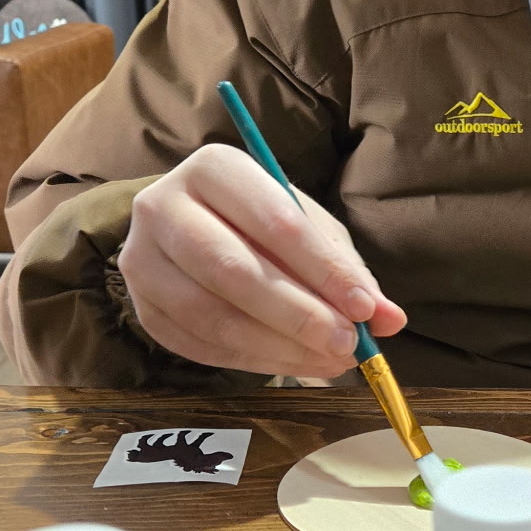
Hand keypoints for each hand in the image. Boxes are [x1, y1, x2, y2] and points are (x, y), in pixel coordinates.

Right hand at [121, 145, 404, 375]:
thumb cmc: (259, 221)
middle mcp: (162, 207)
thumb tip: (389, 319)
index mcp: (213, 168)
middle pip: (232, 269)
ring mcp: (142, 261)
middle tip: (348, 343)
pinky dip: (253, 361)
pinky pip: (199, 345)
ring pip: (211, 314)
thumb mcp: (308, 228)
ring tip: (329, 359)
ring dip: (278, 346)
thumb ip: (346, 270)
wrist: (191, 226)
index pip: (273, 221)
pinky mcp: (142, 308)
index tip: (366, 307)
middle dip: (298, 314)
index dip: (323, 268)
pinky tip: (293, 363)